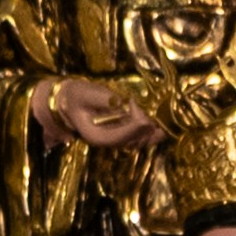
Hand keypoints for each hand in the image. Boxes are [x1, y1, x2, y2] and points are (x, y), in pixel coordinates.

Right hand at [28, 77, 156, 152]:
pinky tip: (161, 123)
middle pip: (133, 141)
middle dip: (147, 128)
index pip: (118, 136)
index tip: (138, 108)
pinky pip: (141, 137)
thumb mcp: (86, 94)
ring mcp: (117, 140)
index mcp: (96, 136)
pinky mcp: (124, 135)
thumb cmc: (78, 97)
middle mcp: (108, 142)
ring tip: (164, 119)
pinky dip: (152, 132)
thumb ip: (104, 99)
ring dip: (153, 132)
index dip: (132, 125)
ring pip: (140, 141)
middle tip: (158, 113)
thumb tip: (122, 102)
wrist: (72, 102)